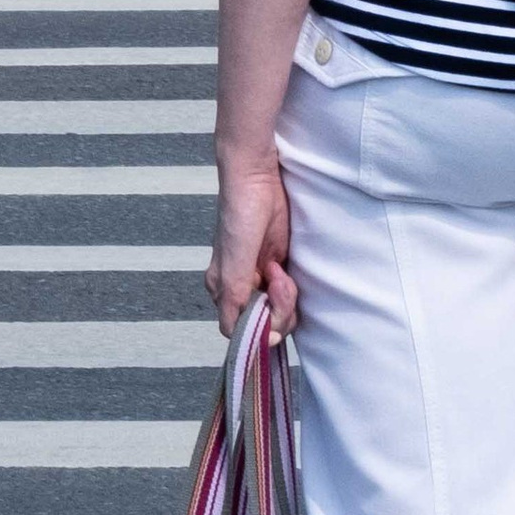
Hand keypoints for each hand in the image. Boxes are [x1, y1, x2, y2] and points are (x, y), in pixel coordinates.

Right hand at [207, 151, 297, 337]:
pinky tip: (285, 267)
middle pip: (264, 324)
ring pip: (279, 311)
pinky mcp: (278, 267)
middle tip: (279, 279)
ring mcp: (260, 279)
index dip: (260, 327)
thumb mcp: (234, 262)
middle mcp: (240, 288)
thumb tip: (240, 334)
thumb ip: (235, 298)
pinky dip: (291, 288)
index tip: (270, 307)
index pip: (241, 331)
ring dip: (286, 297)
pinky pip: (289, 294)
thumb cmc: (240, 216)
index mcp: (222, 290)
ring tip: (282, 270)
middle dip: (277, 308)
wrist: (257, 180)